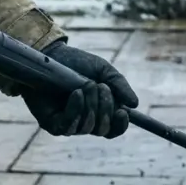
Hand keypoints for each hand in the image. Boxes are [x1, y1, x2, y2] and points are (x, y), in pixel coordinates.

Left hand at [21, 40, 138, 138]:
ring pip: (88, 127)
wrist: (51, 55)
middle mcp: (85, 121)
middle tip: (101, 87)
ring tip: (86, 84)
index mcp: (99, 112)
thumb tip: (135, 104)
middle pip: (103, 129)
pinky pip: (69, 126)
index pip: (113, 129)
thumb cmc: (77, 63)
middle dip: (106, 108)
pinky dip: (76, 109)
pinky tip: (77, 93)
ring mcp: (69, 124)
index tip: (123, 111)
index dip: (120, 125)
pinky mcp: (52, 123)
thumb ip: (120, 86)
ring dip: (91, 105)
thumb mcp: (104, 71)